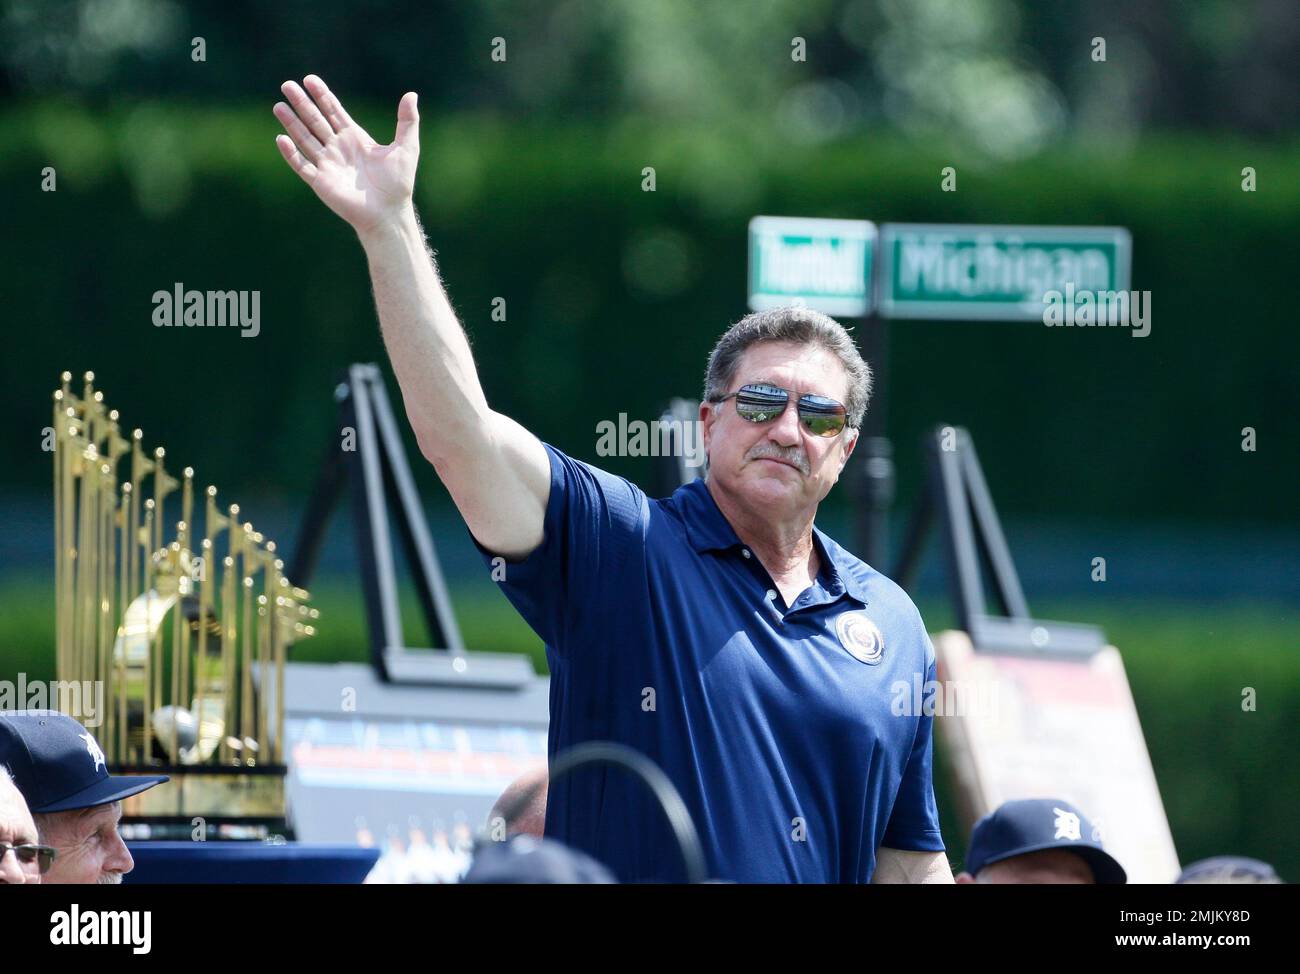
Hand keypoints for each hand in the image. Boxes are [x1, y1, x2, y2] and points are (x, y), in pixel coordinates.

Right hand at [273, 75, 419, 234]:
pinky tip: (281, 139)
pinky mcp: (321, 182)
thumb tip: (412, 95)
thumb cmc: (398, 184)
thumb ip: (407, 121)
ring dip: (292, 123)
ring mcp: (328, 164)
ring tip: (278, 106)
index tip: (309, 79)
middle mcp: (338, 148)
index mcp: (354, 138)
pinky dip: (291, 154)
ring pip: (305, 139)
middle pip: (316, 121)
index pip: (333, 111)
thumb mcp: (406, 148)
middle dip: (302, 103)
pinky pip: (302, 166)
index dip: (322, 95)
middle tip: (287, 85)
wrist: (389, 213)